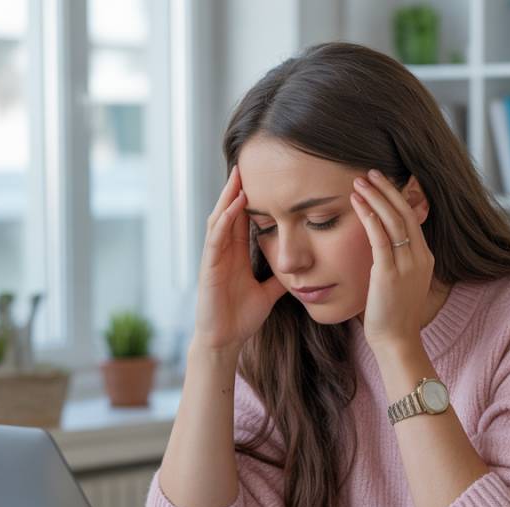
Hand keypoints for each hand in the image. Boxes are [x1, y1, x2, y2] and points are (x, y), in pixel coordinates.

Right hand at [194, 165, 286, 354]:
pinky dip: (225, 220)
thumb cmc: (241, 318)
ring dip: (228, 197)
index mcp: (236, 255)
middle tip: (247, 163)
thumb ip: (280, 280)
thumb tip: (301, 271)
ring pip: (219, 219)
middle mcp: (223, 252)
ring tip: (238, 176)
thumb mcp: (268, 293)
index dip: (250, 199)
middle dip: (236, 189)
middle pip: (229, 212)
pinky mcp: (208, 267)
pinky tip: (234, 205)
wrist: (225, 341)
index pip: (243, 220)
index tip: (263, 178)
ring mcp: (213, 258)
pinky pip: (216, 238)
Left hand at [350, 169, 434, 352]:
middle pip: (405, 213)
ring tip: (358, 182)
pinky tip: (358, 204)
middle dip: (387, 190)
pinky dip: (370, 218)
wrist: (397, 341)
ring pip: (393, 221)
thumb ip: (394, 261)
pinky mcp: (389, 273)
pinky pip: (380, 238)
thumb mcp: (400, 282)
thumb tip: (380, 247)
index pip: (412, 218)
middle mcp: (420, 257)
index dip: (397, 197)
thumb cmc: (393, 315)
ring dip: (376, 198)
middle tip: (369, 172)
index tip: (381, 183)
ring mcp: (407, 265)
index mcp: (424, 258)